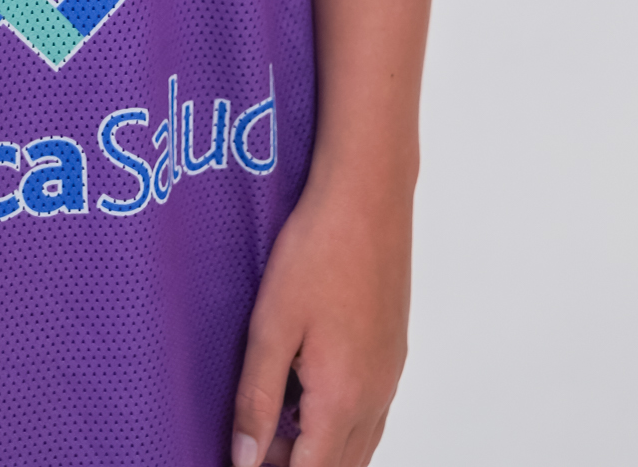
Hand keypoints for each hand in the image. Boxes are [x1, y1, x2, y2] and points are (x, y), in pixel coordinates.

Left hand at [229, 176, 411, 466]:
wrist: (368, 196)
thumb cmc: (318, 251)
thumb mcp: (271, 326)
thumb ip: (256, 400)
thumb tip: (245, 460)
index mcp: (343, 399)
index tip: (246, 462)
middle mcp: (375, 398)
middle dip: (296, 465)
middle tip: (254, 445)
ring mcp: (389, 376)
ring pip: (358, 446)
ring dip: (319, 450)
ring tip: (274, 424)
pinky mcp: (393, 353)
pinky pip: (370, 415)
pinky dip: (339, 425)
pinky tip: (309, 396)